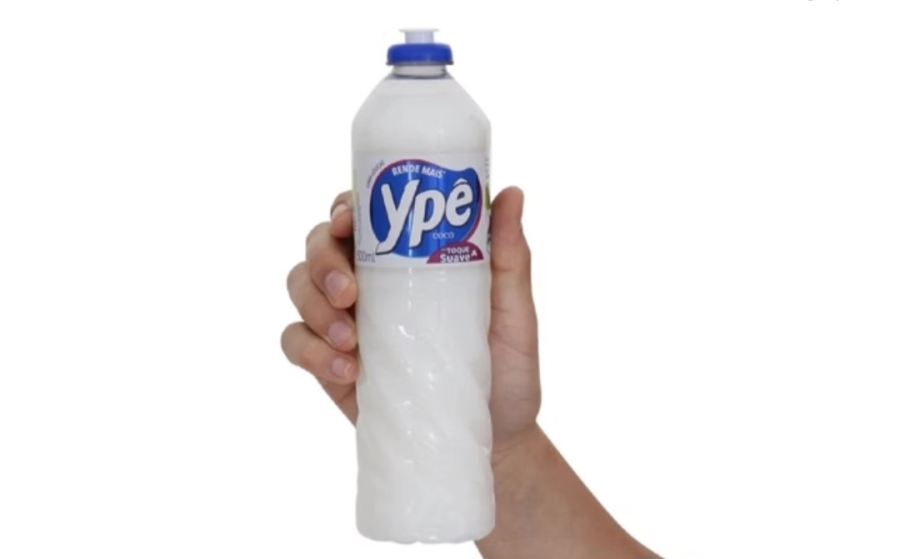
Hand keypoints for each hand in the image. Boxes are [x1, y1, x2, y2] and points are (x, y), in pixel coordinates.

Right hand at [281, 187, 540, 456]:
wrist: (493, 441)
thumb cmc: (507, 371)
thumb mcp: (514, 315)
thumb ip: (510, 257)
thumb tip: (511, 194)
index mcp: (407, 259)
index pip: (360, 213)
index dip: (344, 207)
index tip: (351, 220)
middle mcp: (370, 282)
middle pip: (318, 245)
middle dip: (323, 261)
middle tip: (349, 292)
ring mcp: (346, 322)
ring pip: (298, 286)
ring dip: (313, 305)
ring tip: (349, 340)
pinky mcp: (330, 364)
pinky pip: (294, 342)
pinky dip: (309, 350)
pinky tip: (346, 371)